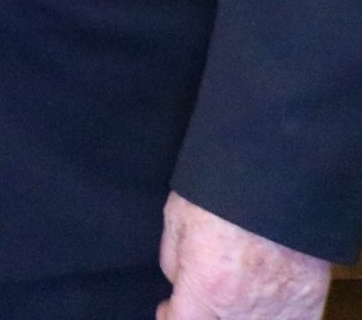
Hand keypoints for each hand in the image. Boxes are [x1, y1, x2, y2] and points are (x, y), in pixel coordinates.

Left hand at [157, 193, 329, 319]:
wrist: (281, 176)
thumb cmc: (222, 191)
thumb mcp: (177, 220)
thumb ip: (173, 262)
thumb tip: (178, 285)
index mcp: (207, 288)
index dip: (172, 316)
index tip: (170, 307)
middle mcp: (244, 308)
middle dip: (206, 311)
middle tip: (204, 293)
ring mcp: (281, 309)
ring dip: (238, 313)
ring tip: (233, 290)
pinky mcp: (310, 301)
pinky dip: (273, 314)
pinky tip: (262, 297)